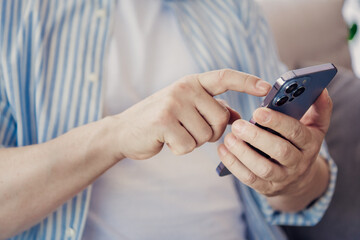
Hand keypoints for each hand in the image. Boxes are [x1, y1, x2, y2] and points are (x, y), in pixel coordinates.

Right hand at [104, 69, 270, 159]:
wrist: (124, 131)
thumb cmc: (160, 121)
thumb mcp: (185, 108)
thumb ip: (210, 108)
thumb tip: (235, 115)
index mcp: (192, 83)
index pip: (225, 77)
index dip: (247, 82)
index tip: (267, 87)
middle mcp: (184, 88)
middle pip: (221, 119)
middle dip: (210, 133)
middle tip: (189, 130)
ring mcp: (174, 103)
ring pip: (206, 135)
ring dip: (193, 142)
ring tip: (174, 133)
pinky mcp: (164, 121)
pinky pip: (189, 145)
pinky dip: (180, 149)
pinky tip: (166, 141)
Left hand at [218, 89, 331, 211]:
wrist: (299, 180)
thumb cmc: (301, 143)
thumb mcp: (315, 126)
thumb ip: (319, 107)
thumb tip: (320, 89)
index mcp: (310, 143)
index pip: (296, 132)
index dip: (277, 122)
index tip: (258, 112)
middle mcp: (298, 163)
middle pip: (280, 151)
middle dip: (257, 137)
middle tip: (238, 125)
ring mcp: (283, 178)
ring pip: (263, 168)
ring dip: (243, 152)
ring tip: (229, 137)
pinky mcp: (267, 188)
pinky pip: (250, 179)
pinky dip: (234, 165)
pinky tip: (223, 150)